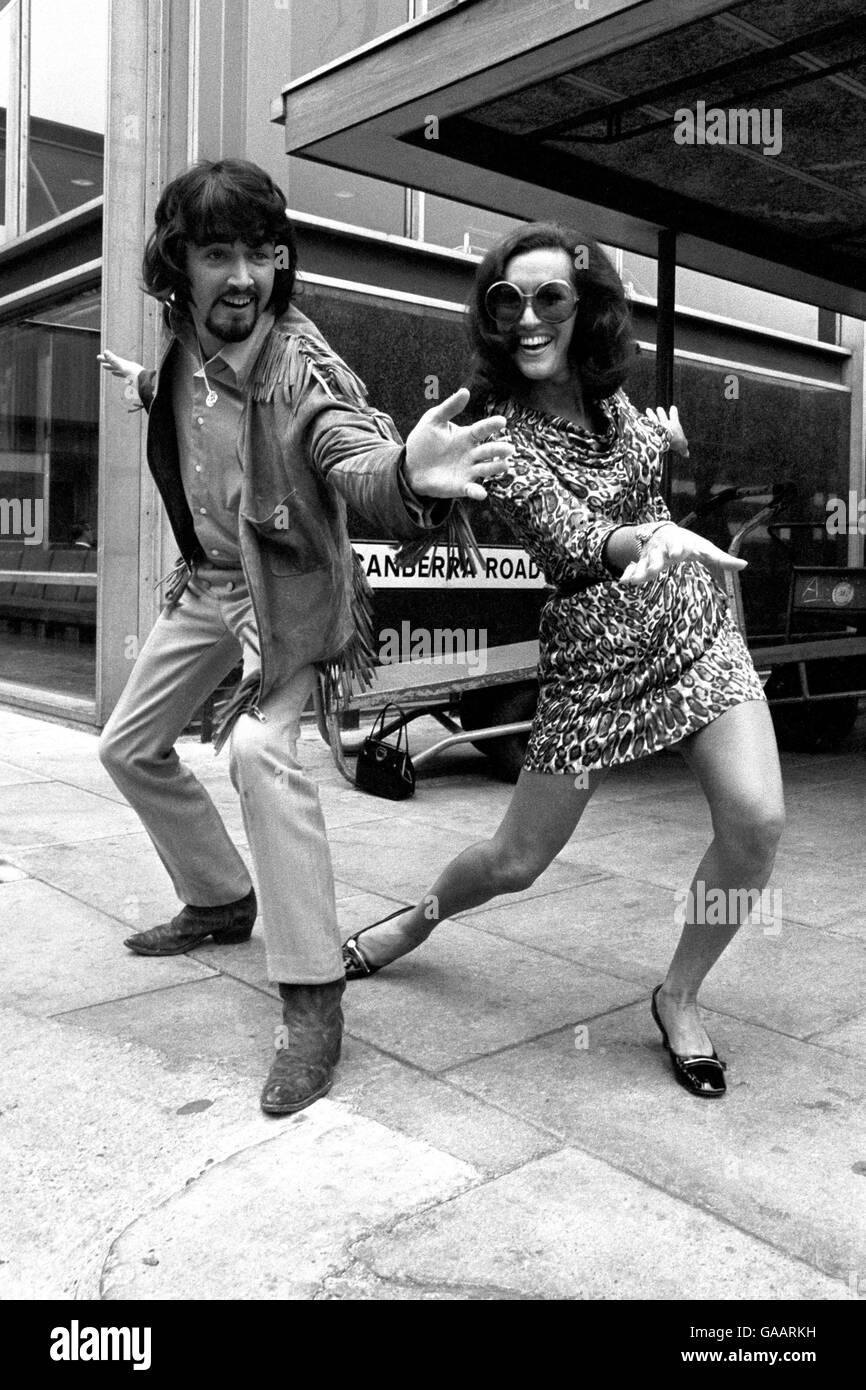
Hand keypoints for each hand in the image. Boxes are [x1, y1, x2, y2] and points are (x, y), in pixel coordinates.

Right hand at [97, 349, 143, 392]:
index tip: (98, 357)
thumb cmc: (136, 376)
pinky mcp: (135, 380)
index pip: (113, 360)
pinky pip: (127, 377)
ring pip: (121, 370)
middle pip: (116, 364)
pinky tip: (123, 380)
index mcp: (125, 365)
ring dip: (114, 369)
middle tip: (100, 361)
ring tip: (109, 369)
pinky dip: (122, 376)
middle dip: (108, 363)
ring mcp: (132, 374)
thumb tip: (105, 351)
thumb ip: (114, 360)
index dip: (105, 359)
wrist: (149, 384)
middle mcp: (128, 368)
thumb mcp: (123, 368)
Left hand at [404, 388, 513, 500]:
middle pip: (489, 450)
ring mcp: (468, 470)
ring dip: (495, 468)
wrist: (411, 466)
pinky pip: (472, 489)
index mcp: (467, 436)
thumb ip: (449, 408)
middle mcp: (472, 454)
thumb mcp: (433, 420)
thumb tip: (465, 391)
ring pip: (486, 469)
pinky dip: (477, 492)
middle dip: (499, 449)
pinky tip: (481, 493)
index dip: (491, 425)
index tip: (501, 421)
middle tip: (509, 448)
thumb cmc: (424, 441)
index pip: (482, 430)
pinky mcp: (461, 486)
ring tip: (504, 465)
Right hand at [620, 522, 746, 587]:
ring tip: (636, 581)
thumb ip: (722, 559)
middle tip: (655, 569)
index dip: (679, 548)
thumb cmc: (689, 544)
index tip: (678, 554)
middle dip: (656, 561)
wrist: (663, 532)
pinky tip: (624, 582)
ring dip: (640, 571)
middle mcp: (664, 549)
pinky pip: (633, 568)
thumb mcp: (705, 549)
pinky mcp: (642, 562)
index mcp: (681, 544)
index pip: (681, 545)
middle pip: (659, 555)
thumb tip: (744, 564)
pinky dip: (628, 574)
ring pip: (644, 563)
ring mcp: (652, 555)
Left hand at [646, 404, 688, 456]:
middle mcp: (664, 422)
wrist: (663, 437)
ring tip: (647, 409)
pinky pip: (644, 422)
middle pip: (662, 415)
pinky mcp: (647, 427)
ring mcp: (655, 424)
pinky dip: (643, 420)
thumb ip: (683, 449)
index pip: (674, 416)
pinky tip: (638, 417)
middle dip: (661, 412)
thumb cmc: (675, 439)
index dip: (674, 412)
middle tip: (659, 408)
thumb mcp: (682, 445)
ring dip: (650, 414)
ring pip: (653, 418)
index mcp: (674, 424)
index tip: (673, 407)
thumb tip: (687, 454)